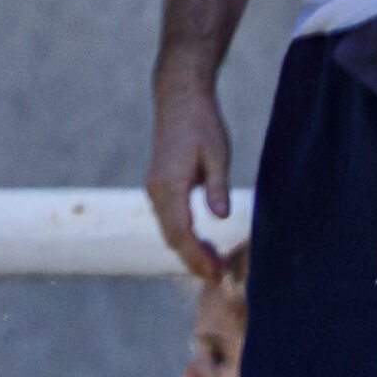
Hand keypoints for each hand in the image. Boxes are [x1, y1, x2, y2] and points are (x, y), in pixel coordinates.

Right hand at [147, 71, 233, 280]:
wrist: (179, 99)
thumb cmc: (201, 123)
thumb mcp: (217, 153)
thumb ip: (217, 186)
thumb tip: (221, 217)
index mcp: (169, 185)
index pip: (182, 232)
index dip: (198, 256)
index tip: (216, 273)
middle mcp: (156, 191)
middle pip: (172, 239)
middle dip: (194, 261)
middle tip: (219, 277)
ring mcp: (155, 191)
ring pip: (169, 233)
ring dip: (189, 252)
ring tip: (215, 266)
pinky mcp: (159, 189)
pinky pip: (169, 222)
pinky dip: (184, 238)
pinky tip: (202, 245)